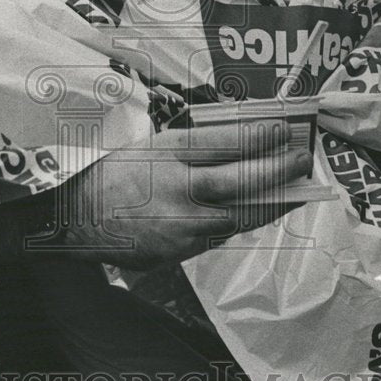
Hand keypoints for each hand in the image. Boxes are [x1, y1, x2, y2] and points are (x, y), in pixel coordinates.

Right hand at [24, 119, 311, 269]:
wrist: (76, 219)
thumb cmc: (116, 175)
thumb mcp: (150, 146)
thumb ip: (193, 149)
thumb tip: (243, 145)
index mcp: (167, 152)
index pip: (225, 142)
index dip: (261, 137)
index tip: (287, 131)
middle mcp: (178, 187)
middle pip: (242, 179)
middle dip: (280, 169)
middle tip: (304, 160)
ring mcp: (181, 223)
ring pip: (240, 214)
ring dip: (272, 202)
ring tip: (295, 191)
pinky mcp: (179, 250)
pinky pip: (220, 235)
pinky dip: (239, 223)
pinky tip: (256, 213)